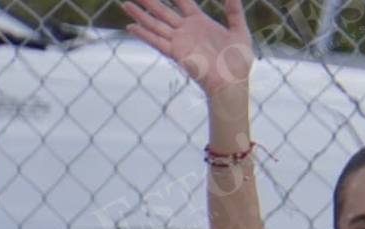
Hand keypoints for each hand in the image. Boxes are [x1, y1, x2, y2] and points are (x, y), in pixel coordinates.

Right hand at [122, 0, 253, 97]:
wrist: (231, 83)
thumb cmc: (238, 62)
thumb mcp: (240, 33)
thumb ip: (234, 13)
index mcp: (200, 22)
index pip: (182, 2)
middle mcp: (186, 30)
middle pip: (163, 10)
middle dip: (149, 1)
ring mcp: (179, 41)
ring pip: (155, 24)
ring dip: (140, 15)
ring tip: (124, 4)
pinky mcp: (176, 53)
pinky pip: (157, 41)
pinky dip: (143, 34)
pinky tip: (130, 27)